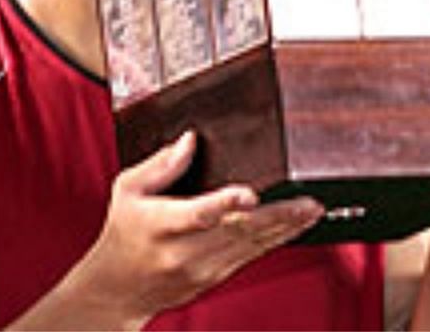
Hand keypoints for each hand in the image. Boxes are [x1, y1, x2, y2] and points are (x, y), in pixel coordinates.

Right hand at [81, 131, 323, 327]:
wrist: (117, 289)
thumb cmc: (123, 230)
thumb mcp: (128, 188)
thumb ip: (161, 164)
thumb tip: (192, 139)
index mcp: (160, 225)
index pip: (196, 214)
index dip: (224, 204)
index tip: (249, 194)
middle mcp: (184, 251)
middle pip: (238, 232)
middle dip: (278, 217)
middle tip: (308, 202)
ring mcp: (203, 269)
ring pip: (251, 247)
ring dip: (285, 229)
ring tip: (312, 210)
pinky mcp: (215, 278)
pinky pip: (250, 256)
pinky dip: (274, 240)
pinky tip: (293, 225)